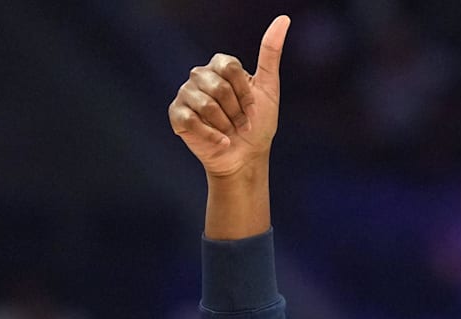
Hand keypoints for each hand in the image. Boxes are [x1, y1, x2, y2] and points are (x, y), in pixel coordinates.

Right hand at [169, 15, 289, 177]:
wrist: (246, 156)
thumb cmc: (258, 123)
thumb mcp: (269, 88)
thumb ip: (271, 53)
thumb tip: (284, 19)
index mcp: (220, 65)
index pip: (230, 67)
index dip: (245, 93)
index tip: (253, 109)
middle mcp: (200, 75)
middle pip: (218, 87)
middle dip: (236, 111)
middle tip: (242, 124)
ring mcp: (186, 94)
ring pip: (205, 104)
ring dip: (225, 124)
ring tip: (230, 132)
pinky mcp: (177, 114)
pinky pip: (191, 120)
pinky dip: (211, 135)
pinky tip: (220, 141)